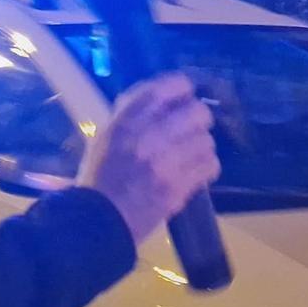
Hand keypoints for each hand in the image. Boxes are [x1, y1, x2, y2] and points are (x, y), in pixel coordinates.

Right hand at [79, 74, 219, 246]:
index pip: (170, 86)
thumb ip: (133, 115)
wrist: (98, 220)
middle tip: (190, 131)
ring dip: (202, 147)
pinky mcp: (179, 185)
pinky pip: (209, 165)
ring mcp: (166, 161)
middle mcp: (149, 135)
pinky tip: (196, 172)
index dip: (183, 90)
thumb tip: (165, 100)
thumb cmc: (100, 177)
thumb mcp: (107, 136)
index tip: (183, 98)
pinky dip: (207, 168)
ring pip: (206, 140)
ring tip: (191, 156)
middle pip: (198, 111)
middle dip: (198, 120)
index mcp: (127, 119)